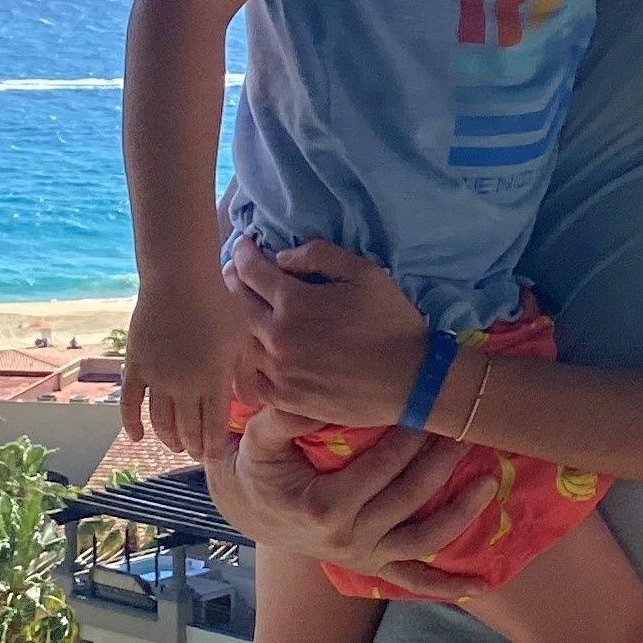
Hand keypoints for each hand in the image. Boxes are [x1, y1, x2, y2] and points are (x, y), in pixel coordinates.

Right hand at [121, 271, 243, 464]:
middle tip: (198, 454)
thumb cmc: (218, 303)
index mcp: (214, 380)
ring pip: (160, 420)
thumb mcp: (242, 337)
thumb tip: (252, 405)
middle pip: (187, 429)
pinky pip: (130, 402)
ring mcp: (157, 377)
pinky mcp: (136, 366)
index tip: (216, 458)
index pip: (214, 427)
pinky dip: (131, 423)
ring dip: (168, 437)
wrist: (179, 277)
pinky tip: (136, 437)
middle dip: (193, 446)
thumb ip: (246, 374)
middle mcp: (184, 385)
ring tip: (176, 445)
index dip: (214, 446)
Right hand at [215, 423, 475, 586]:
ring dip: (461, 514)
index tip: (432, 406)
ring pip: (423, 540)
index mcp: (324, 507)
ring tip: (489, 482)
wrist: (250, 508)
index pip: (382, 466)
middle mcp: (348, 538)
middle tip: (467, 429)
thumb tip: (316, 393)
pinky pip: (414, 580)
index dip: (411, 436)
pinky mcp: (372, 567)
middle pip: (409, 496)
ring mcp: (363, 556)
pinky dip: (448, 586)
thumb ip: (285, 416)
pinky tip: (483, 585)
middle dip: (443, 461)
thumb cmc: (259, 467)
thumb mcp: (260, 439)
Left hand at [225, 231, 431, 428]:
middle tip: (231, 271)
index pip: (252, 271)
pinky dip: (244, 363)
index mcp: (295, 302)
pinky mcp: (284, 398)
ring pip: (240, 342)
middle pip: (239, 304)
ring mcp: (278, 371)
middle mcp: (277, 336)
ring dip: (237, 322)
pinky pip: (250, 379)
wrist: (411, 381)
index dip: (243, 253)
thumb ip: (320, 255)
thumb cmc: (391, 322)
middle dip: (233, 281)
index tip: (243, 244)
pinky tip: (248, 354)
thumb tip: (282, 257)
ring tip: (238, 311)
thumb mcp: (365, 273)